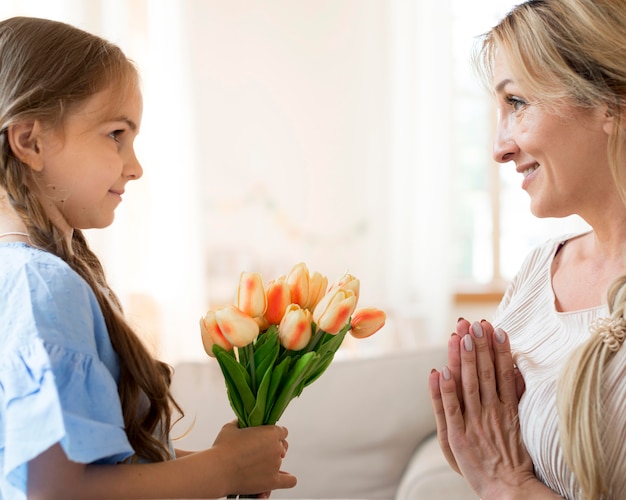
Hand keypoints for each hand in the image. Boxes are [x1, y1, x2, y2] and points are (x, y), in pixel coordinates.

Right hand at [212, 420, 296, 495]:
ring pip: (280, 462)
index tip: (265, 438)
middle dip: (273, 448)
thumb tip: (242, 422)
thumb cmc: (223, 448)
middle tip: (259, 452)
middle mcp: (276, 448)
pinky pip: (289, 481)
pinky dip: (287, 479)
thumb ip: (241, 422)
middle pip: (282, 446)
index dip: (273, 434)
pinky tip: (282, 477)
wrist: (218, 470)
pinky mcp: (272, 481)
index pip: (282, 431)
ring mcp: (276, 465)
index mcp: (271, 432)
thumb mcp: (231, 427)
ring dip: (272, 463)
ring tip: (257, 466)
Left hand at [429, 323, 543, 498]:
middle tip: (475, 323)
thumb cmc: (513, 456)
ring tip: (460, 337)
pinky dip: (445, 390)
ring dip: (463, 360)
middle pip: (485, 373)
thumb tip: (516, 367)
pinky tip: (441, 371)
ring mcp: (474, 423)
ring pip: (467, 385)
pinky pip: (451, 409)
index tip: (495, 326)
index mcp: (506, 407)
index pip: (502, 371)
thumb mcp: (519, 422)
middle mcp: (491, 411)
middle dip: (479, 347)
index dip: (498, 349)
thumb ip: (515, 395)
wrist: (510, 489)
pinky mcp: (458, 435)